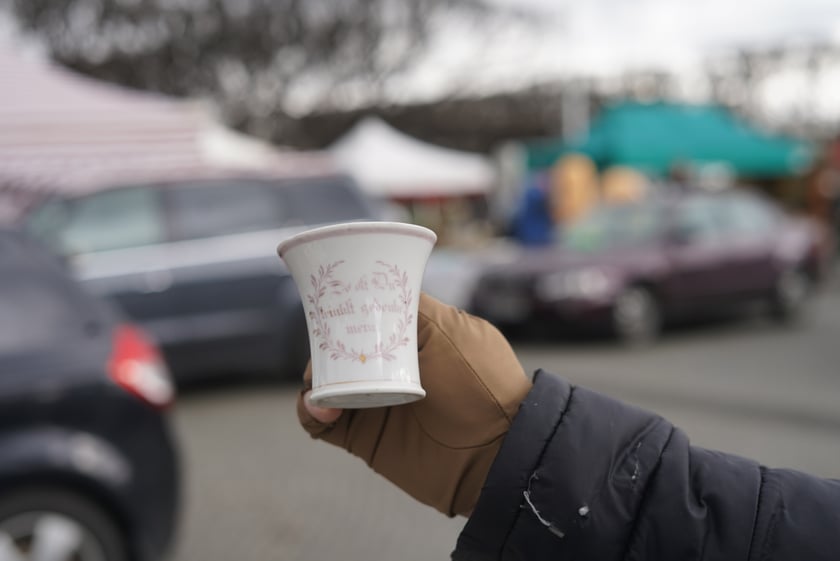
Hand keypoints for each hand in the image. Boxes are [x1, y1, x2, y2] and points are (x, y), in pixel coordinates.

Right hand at [297, 293, 531, 516]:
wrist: (493, 455)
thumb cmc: (481, 385)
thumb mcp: (453, 330)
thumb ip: (414, 307)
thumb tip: (377, 290)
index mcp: (410, 338)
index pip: (367, 315)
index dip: (346, 308)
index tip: (331, 303)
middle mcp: (388, 367)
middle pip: (338, 347)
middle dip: (322, 345)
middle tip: (322, 350)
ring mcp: (373, 402)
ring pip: (324, 382)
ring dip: (313, 378)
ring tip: (321, 385)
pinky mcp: (361, 435)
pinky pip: (319, 421)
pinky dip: (309, 412)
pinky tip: (320, 409)